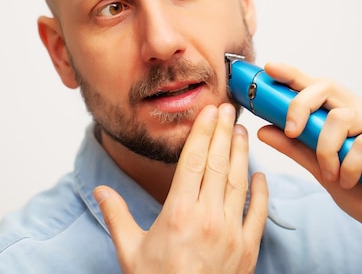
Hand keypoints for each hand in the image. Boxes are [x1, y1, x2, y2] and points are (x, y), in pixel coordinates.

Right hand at [94, 103, 268, 273]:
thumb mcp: (129, 251)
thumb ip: (116, 216)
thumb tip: (100, 191)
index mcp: (178, 213)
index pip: (193, 161)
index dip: (202, 132)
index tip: (209, 111)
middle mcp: (208, 218)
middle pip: (218, 164)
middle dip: (224, 133)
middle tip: (229, 109)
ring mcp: (231, 234)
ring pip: (239, 183)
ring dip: (241, 154)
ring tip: (242, 131)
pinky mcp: (247, 251)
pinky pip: (259, 214)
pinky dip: (261, 192)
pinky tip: (261, 175)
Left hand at [257, 62, 361, 235]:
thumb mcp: (319, 168)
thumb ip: (294, 147)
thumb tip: (263, 130)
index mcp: (341, 113)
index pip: (314, 85)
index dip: (292, 74)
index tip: (270, 67)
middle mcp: (361, 109)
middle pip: (326, 86)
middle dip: (300, 106)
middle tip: (291, 131)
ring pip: (340, 117)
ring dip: (327, 150)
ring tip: (331, 175)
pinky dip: (350, 165)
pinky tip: (350, 179)